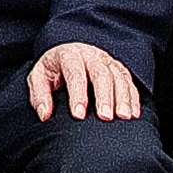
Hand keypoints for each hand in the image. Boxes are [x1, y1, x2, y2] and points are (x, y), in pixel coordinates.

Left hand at [25, 40, 145, 125]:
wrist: (69, 55)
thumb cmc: (53, 71)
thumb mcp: (39, 78)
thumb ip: (39, 95)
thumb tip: (45, 115)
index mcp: (69, 55)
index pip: (75, 73)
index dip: (77, 94)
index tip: (79, 115)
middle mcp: (90, 55)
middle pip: (101, 74)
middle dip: (104, 96)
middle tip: (105, 117)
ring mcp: (107, 61)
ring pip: (118, 77)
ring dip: (122, 98)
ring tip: (123, 117)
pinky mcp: (118, 69)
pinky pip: (129, 82)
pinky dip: (133, 98)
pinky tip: (133, 114)